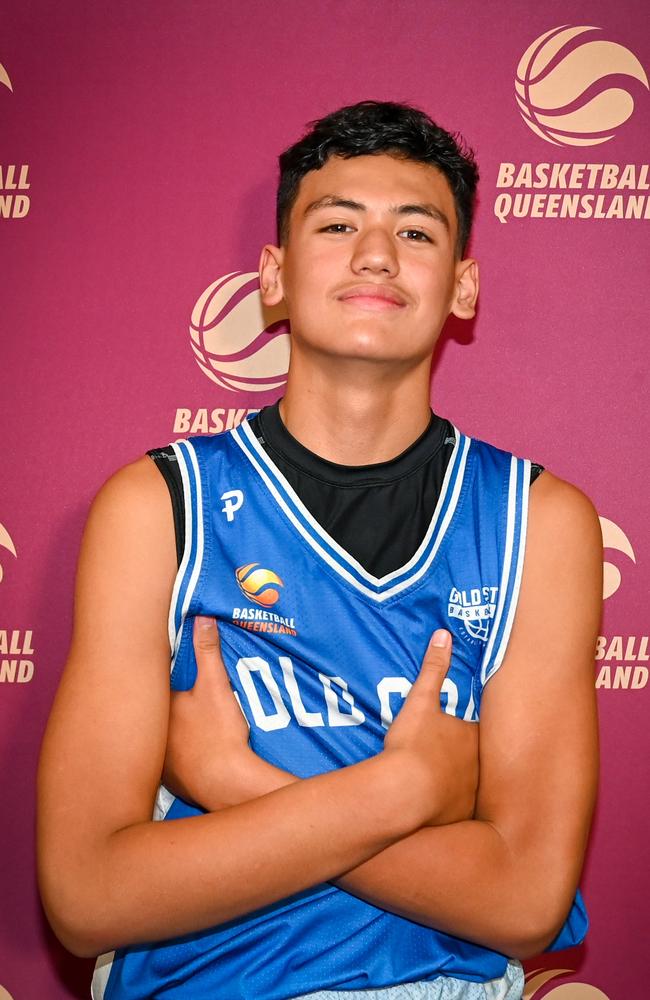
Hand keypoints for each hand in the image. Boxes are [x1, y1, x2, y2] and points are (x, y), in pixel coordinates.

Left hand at [162, 617, 292, 809]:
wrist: (226, 782)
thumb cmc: (217, 733)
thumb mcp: (215, 686)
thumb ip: (207, 651)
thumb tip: (203, 618)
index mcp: (156, 709)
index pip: (150, 688)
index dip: (159, 680)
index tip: (167, 674)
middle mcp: (149, 737)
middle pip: (152, 716)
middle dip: (162, 710)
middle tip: (181, 703)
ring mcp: (157, 763)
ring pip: (158, 742)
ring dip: (167, 736)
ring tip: (185, 728)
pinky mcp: (170, 783)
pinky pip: (169, 765)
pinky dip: (177, 759)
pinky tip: (191, 756)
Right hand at [382, 629, 478, 826]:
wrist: (403, 793)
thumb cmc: (414, 745)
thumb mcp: (420, 701)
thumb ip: (433, 669)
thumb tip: (443, 635)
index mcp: (473, 739)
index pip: (478, 731)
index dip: (468, 731)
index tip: (456, 732)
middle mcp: (479, 769)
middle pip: (478, 760)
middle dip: (467, 759)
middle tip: (447, 758)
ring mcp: (469, 796)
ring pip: (469, 787)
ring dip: (458, 784)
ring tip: (440, 783)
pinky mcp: (456, 818)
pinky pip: (454, 810)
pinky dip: (446, 806)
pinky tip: (433, 807)